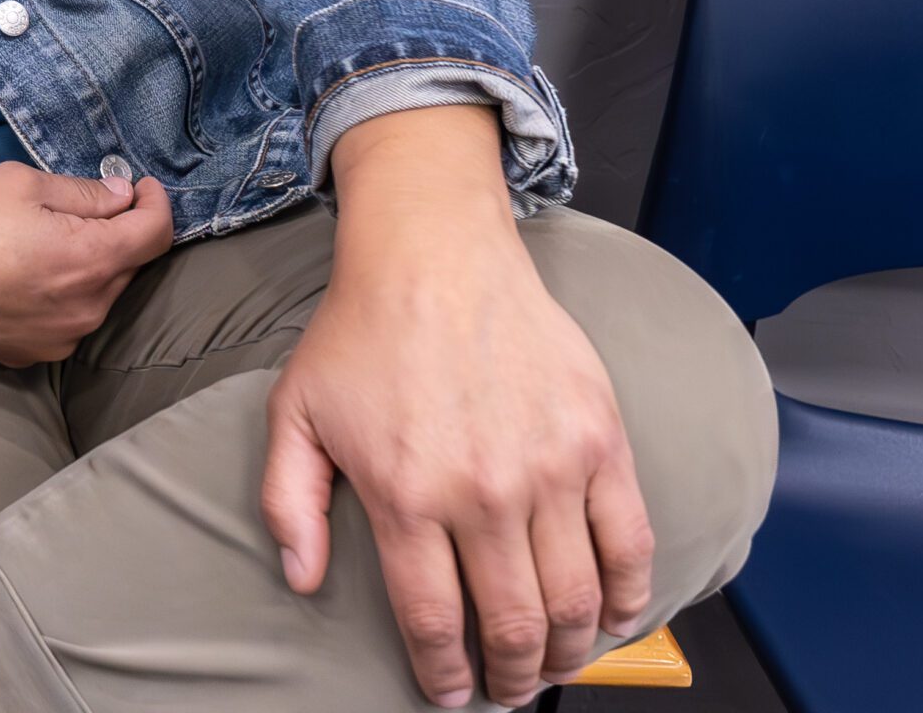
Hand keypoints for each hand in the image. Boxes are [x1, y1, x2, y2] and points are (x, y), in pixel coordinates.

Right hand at [0, 161, 173, 366]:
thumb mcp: (22, 183)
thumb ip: (83, 192)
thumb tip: (122, 196)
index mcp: (90, 261)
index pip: (156, 234)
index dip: (157, 203)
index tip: (141, 186)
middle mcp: (86, 310)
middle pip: (130, 266)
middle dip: (120, 232)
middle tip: (88, 205)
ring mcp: (60, 340)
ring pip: (99, 296)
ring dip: (91, 266)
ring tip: (48, 241)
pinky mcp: (32, 355)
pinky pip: (66, 321)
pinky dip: (63, 295)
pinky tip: (26, 275)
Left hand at [262, 111, 653, 708]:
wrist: (433, 254)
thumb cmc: (359, 333)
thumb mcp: (294, 413)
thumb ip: (290, 501)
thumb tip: (302, 580)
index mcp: (407, 494)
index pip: (435, 623)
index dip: (444, 676)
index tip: (449, 693)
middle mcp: (484, 492)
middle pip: (516, 628)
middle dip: (513, 679)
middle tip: (507, 689)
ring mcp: (551, 469)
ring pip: (578, 602)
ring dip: (570, 653)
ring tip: (552, 663)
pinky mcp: (601, 442)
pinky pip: (632, 546)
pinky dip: (630, 599)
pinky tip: (610, 618)